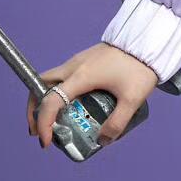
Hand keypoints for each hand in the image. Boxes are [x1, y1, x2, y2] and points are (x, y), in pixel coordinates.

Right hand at [26, 43, 160, 148]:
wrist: (147, 39)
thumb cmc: (139, 66)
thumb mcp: (132, 99)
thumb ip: (117, 123)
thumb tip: (103, 141)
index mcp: (81, 77)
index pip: (50, 102)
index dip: (43, 124)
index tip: (45, 142)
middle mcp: (73, 67)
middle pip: (39, 86)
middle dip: (34, 110)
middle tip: (38, 131)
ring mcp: (78, 62)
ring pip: (50, 81)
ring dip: (45, 101)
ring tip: (52, 122)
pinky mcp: (85, 60)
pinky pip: (62, 78)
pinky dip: (58, 93)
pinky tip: (71, 106)